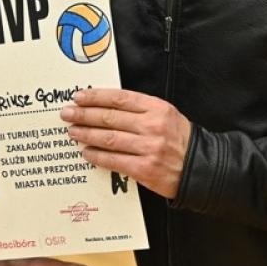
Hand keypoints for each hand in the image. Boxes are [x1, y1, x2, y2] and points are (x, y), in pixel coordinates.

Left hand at [61, 88, 191, 199]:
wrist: (199, 168)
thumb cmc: (180, 140)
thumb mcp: (166, 115)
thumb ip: (140, 109)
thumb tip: (105, 106)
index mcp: (157, 108)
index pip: (119, 98)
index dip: (96, 97)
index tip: (79, 97)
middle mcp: (152, 126)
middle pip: (110, 117)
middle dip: (84, 114)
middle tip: (67, 113)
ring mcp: (149, 148)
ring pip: (109, 138)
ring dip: (86, 134)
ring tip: (72, 132)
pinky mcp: (145, 169)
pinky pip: (114, 160)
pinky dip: (97, 156)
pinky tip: (86, 152)